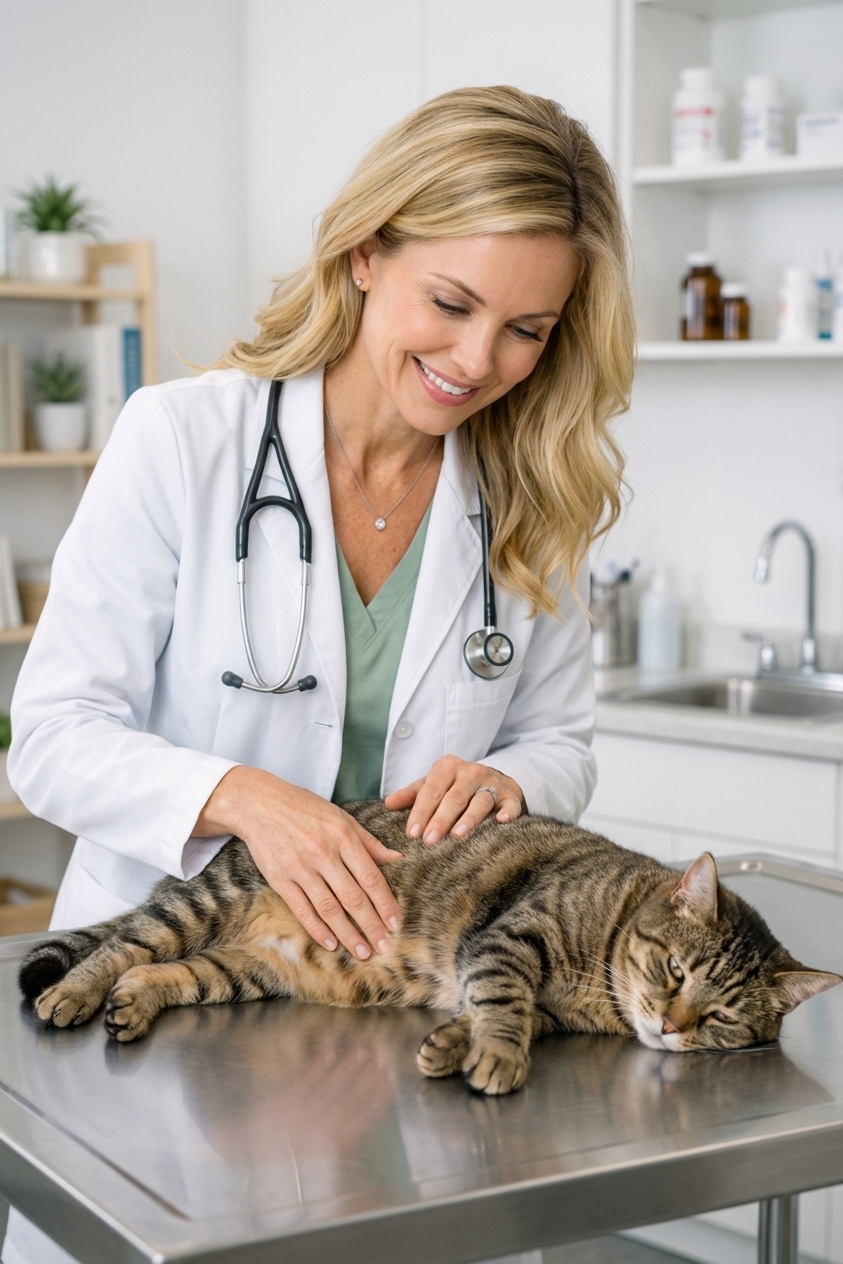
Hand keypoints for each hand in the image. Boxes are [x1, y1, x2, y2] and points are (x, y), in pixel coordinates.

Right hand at [194, 766, 401, 959]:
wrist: (259, 804)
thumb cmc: (305, 808)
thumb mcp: (341, 816)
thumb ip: (369, 841)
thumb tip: (397, 859)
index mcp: (343, 836)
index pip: (370, 877)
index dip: (385, 903)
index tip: (396, 923)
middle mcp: (323, 853)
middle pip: (353, 897)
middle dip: (371, 925)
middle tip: (384, 947)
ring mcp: (300, 868)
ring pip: (329, 908)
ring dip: (348, 934)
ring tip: (362, 952)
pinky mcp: (279, 879)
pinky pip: (302, 909)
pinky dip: (317, 929)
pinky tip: (330, 943)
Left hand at [384, 755, 524, 844]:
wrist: (496, 781)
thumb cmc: (457, 787)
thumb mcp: (434, 785)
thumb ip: (412, 794)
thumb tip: (388, 803)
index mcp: (447, 767)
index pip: (431, 790)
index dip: (421, 811)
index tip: (412, 833)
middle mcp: (471, 771)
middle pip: (454, 797)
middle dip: (440, 819)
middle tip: (429, 841)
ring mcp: (492, 782)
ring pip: (479, 800)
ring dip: (469, 818)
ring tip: (457, 835)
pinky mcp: (511, 795)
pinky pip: (510, 804)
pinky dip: (507, 812)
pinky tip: (501, 821)